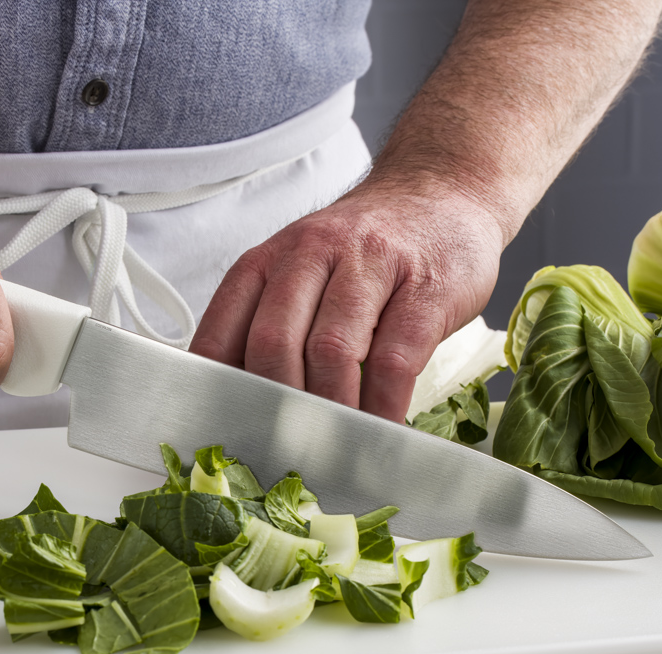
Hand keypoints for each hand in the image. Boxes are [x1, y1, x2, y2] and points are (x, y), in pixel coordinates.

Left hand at [190, 175, 502, 421]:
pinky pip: (395, 359)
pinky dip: (382, 406)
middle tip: (283, 454)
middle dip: (275, 408)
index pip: (223, 331)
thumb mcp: (302, 272)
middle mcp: (311, 255)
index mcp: (268, 260)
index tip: (225, 435)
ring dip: (329, 412)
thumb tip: (239, 405)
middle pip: (274, 343)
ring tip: (331, 449)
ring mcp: (371, 266)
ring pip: (332, 352)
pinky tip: (379, 429)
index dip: (218, 390)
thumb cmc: (365, 249)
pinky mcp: (426, 288)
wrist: (443, 191)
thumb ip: (270, 325)